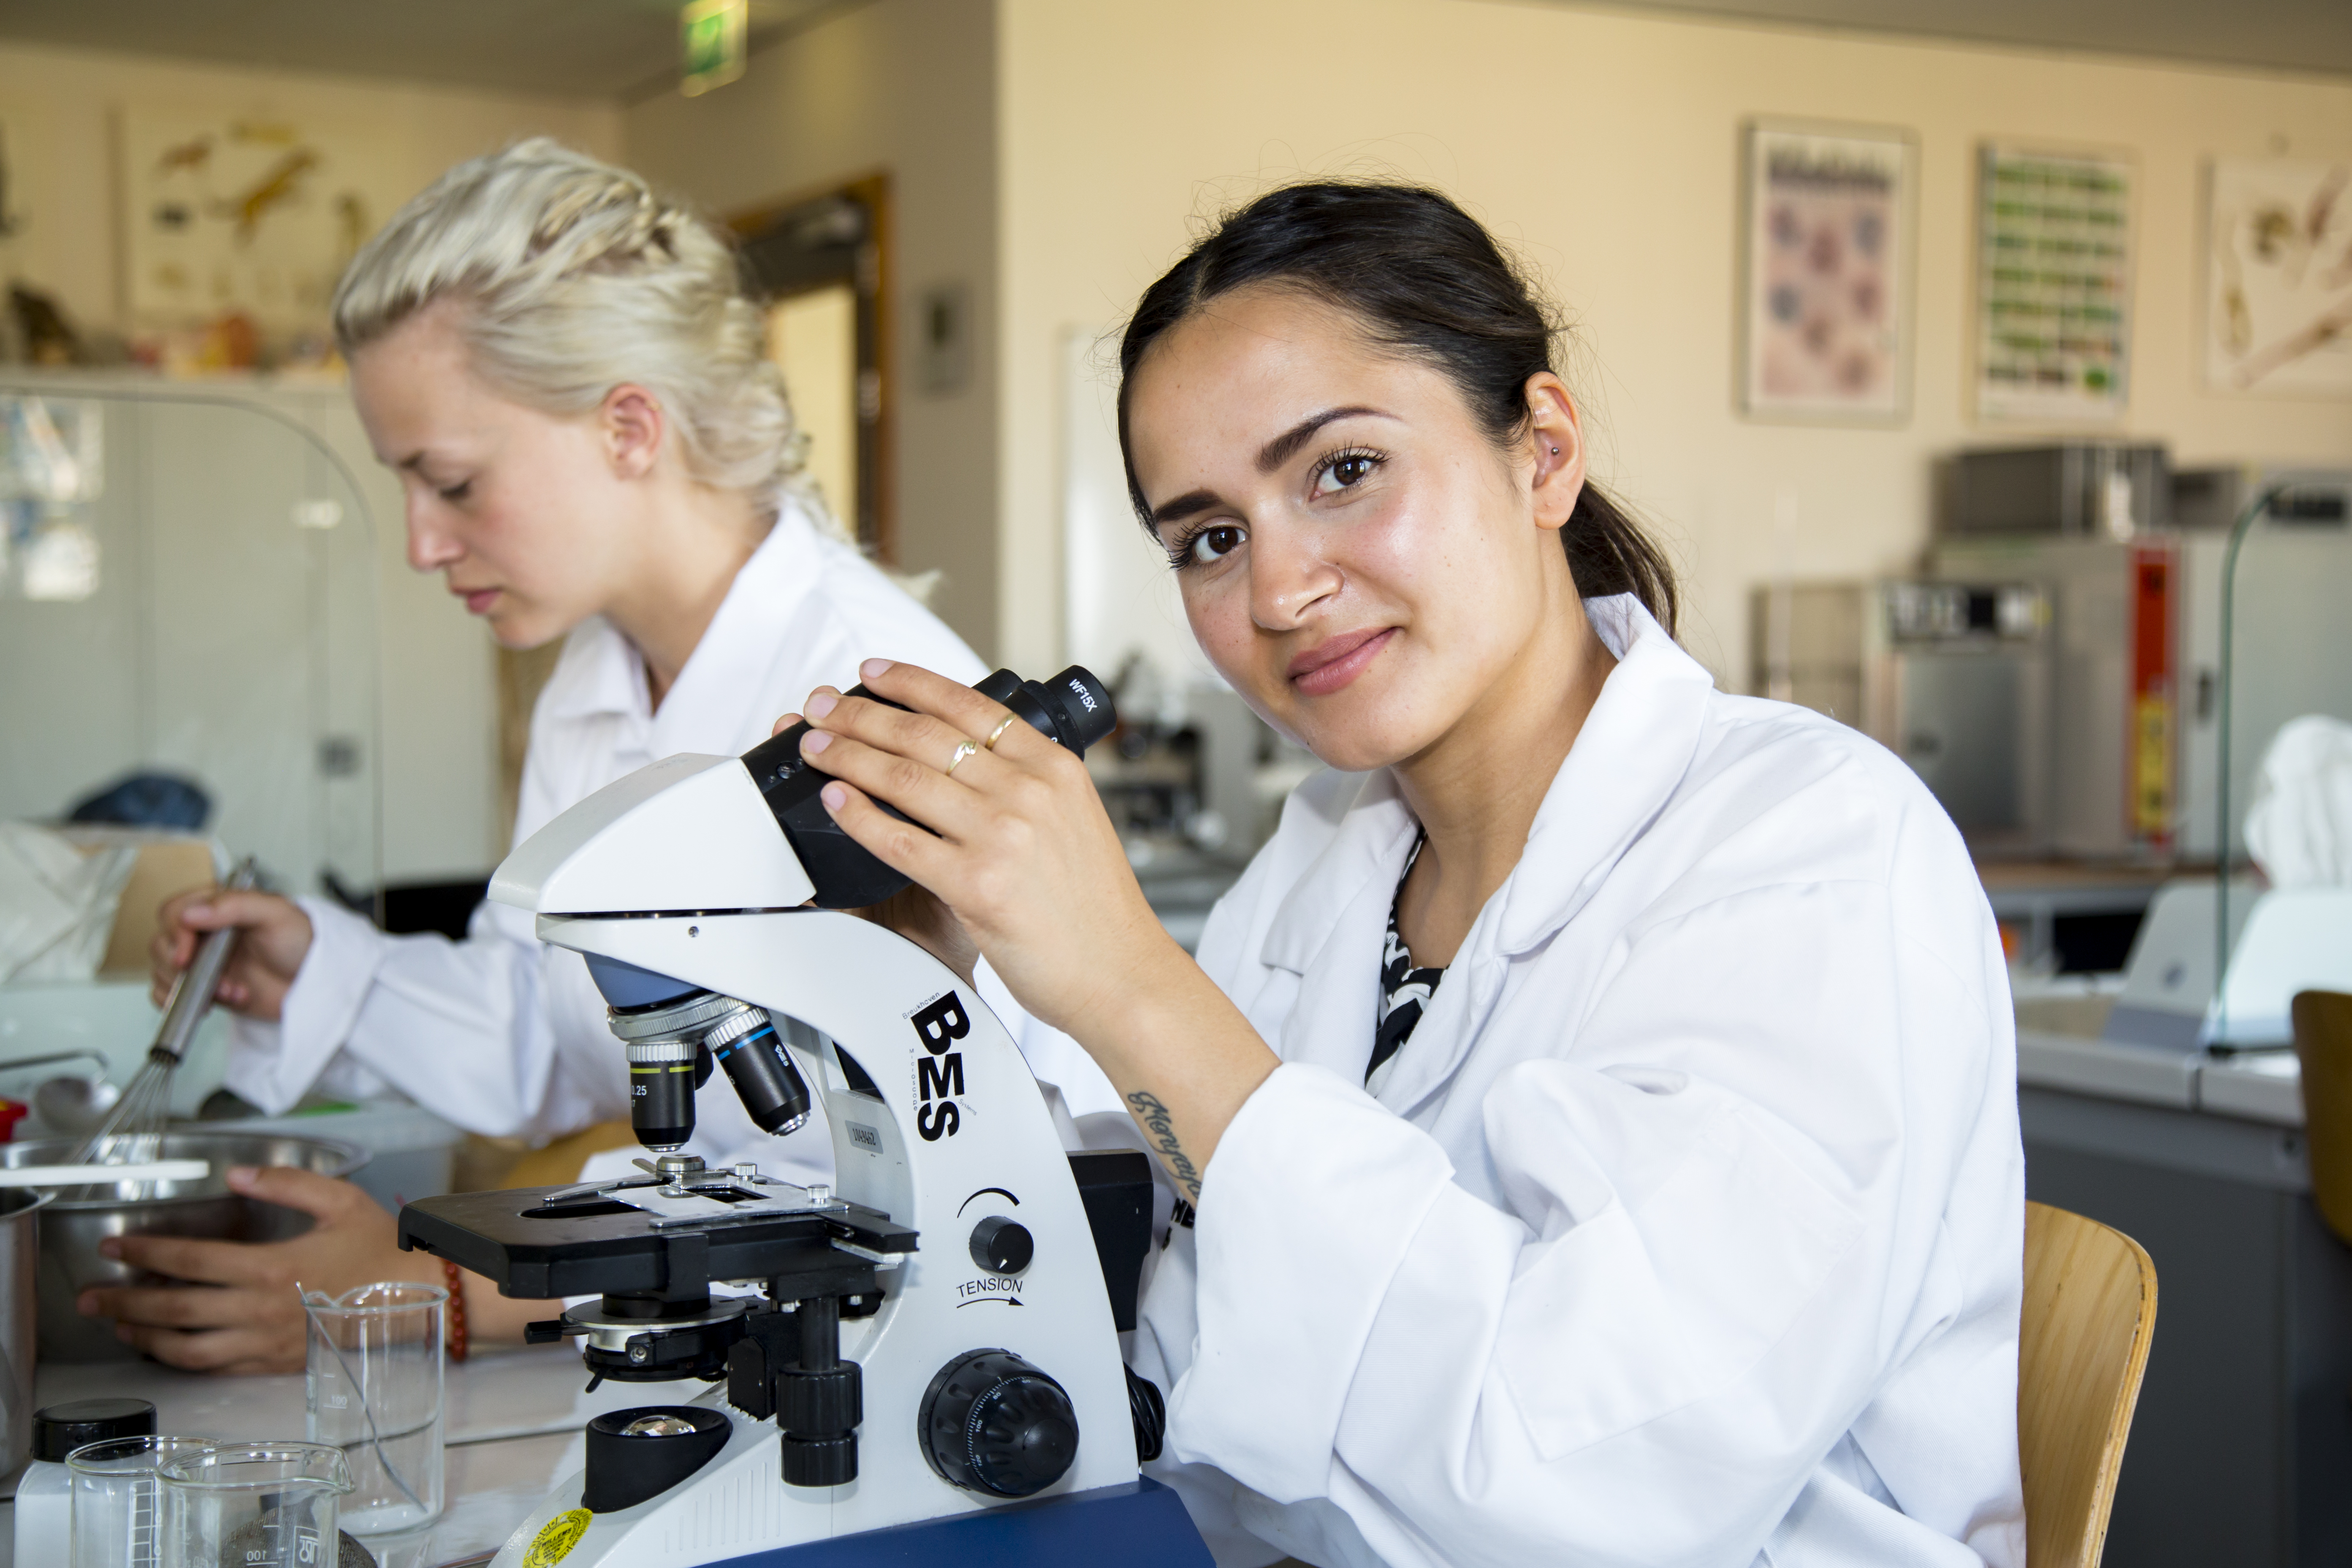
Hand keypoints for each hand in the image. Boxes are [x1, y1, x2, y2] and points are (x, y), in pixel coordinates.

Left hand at [76, 1167, 430, 1373]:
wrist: (419, 1299)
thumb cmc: (380, 1249)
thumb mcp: (340, 1199)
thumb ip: (285, 1182)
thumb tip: (236, 1174)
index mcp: (271, 1267)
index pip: (190, 1262)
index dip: (145, 1255)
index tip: (114, 1248)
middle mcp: (259, 1310)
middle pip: (174, 1310)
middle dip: (123, 1302)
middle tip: (88, 1295)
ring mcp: (264, 1343)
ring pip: (185, 1348)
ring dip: (142, 1337)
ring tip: (115, 1324)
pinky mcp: (273, 1363)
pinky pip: (214, 1367)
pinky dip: (179, 1360)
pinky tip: (162, 1348)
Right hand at [150, 886, 312, 1021]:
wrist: (315, 983)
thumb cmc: (301, 941)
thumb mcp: (274, 913)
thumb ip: (234, 905)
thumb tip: (190, 913)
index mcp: (217, 907)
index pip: (173, 912)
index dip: (174, 933)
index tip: (187, 954)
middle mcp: (205, 933)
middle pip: (161, 944)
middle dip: (181, 967)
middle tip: (215, 978)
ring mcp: (202, 962)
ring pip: (163, 972)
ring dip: (191, 987)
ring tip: (231, 991)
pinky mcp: (204, 988)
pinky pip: (170, 996)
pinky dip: (183, 1003)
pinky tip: (215, 1003)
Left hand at [789, 664, 1179, 1032]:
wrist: (1121, 973)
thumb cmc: (1097, 910)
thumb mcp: (1075, 820)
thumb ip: (1028, 787)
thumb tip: (968, 764)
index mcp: (1054, 767)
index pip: (969, 705)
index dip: (909, 682)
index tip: (871, 673)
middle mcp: (1028, 791)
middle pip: (926, 735)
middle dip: (861, 715)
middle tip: (823, 706)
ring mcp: (1002, 835)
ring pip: (904, 779)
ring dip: (848, 757)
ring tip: (816, 748)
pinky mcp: (976, 884)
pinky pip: (900, 840)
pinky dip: (859, 817)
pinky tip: (835, 801)